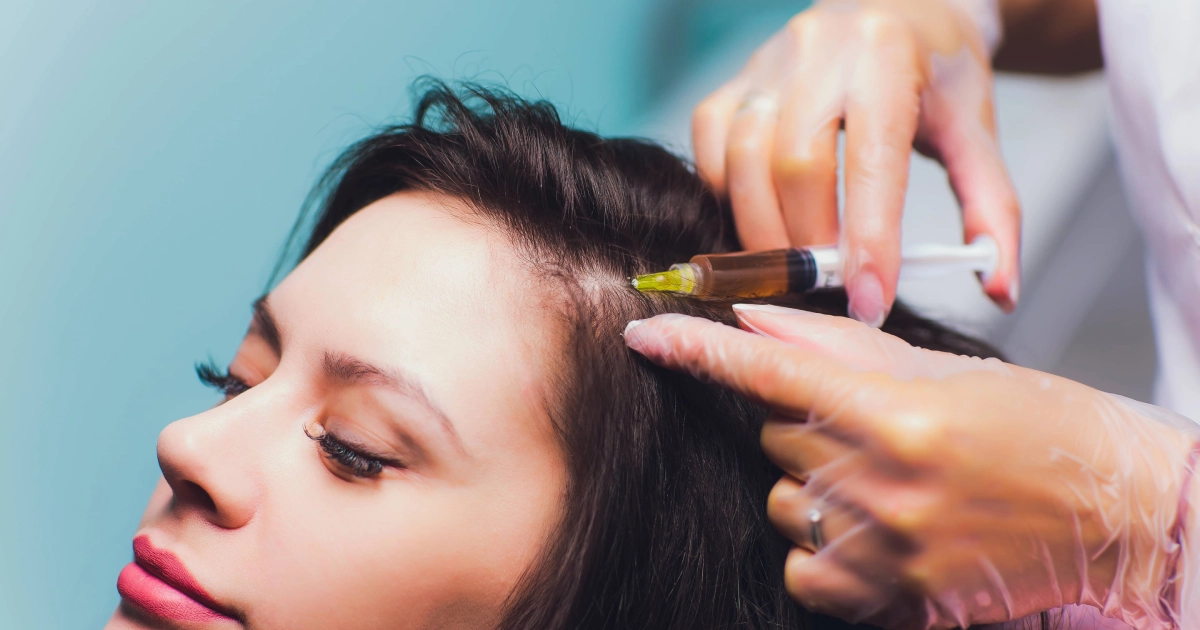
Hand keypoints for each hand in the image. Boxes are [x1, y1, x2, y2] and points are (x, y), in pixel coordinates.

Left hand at [624, 304, 1197, 628]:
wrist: (1113, 511)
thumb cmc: (1037, 427)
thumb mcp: (943, 370)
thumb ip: (838, 348)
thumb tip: (752, 322)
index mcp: (896, 414)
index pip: (769, 375)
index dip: (699, 352)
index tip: (646, 336)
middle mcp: (881, 485)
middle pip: (775, 437)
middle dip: (807, 424)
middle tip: (876, 426)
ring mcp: (883, 551)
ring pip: (782, 500)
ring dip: (815, 486)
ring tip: (889, 480)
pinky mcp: (892, 601)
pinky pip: (802, 568)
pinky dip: (821, 548)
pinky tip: (875, 531)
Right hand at [692, 0, 1020, 325]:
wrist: (896, 7)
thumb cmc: (934, 73)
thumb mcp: (976, 131)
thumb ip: (992, 210)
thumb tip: (1000, 287)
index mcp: (887, 56)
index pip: (872, 160)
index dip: (870, 239)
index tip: (871, 301)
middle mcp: (818, 50)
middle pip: (796, 164)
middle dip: (810, 242)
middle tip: (832, 288)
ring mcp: (766, 64)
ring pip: (741, 159)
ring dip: (763, 231)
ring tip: (797, 267)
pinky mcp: (732, 82)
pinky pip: (710, 149)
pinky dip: (728, 199)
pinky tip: (762, 223)